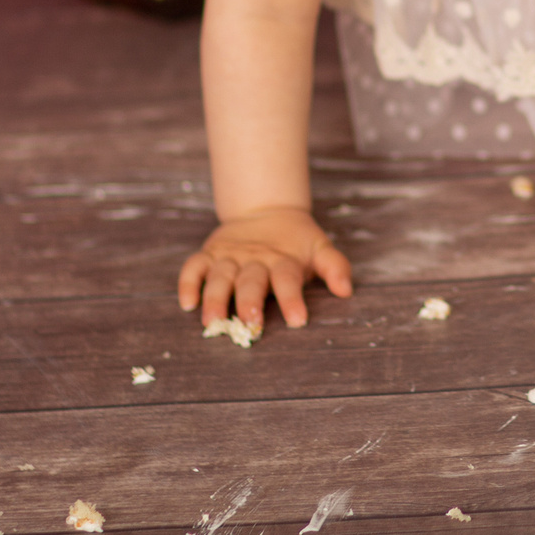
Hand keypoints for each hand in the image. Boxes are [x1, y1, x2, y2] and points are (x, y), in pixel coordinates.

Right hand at [179, 206, 352, 331]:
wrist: (267, 211)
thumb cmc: (296, 243)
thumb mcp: (319, 249)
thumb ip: (334, 267)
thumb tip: (346, 290)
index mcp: (283, 260)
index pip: (288, 280)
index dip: (293, 299)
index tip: (297, 321)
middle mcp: (255, 259)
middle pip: (251, 281)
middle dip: (249, 302)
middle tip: (251, 323)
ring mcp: (229, 257)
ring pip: (219, 277)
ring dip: (215, 298)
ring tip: (213, 321)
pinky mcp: (209, 255)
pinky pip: (193, 267)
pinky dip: (188, 283)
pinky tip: (188, 303)